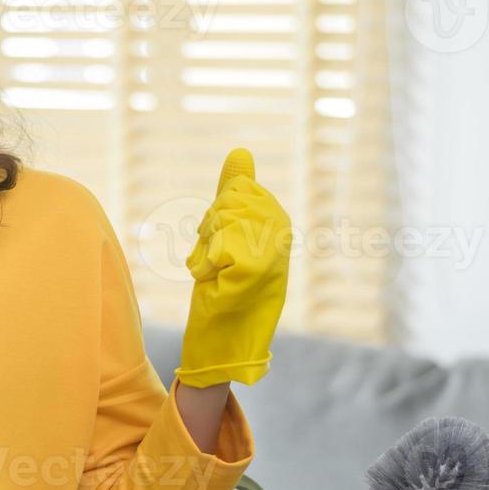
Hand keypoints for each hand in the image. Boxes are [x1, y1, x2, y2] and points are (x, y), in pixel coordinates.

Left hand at [175, 147, 291, 386]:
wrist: (225, 338)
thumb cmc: (226, 285)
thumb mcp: (228, 230)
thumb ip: (233, 192)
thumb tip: (240, 151)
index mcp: (278, 217)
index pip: (234, 190)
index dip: (217, 218)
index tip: (225, 246)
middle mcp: (283, 229)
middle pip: (226, 202)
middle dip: (209, 232)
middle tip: (220, 263)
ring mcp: (274, 248)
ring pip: (220, 221)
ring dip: (206, 251)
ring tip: (219, 274)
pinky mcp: (257, 267)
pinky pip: (217, 247)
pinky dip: (205, 266)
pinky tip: (218, 283)